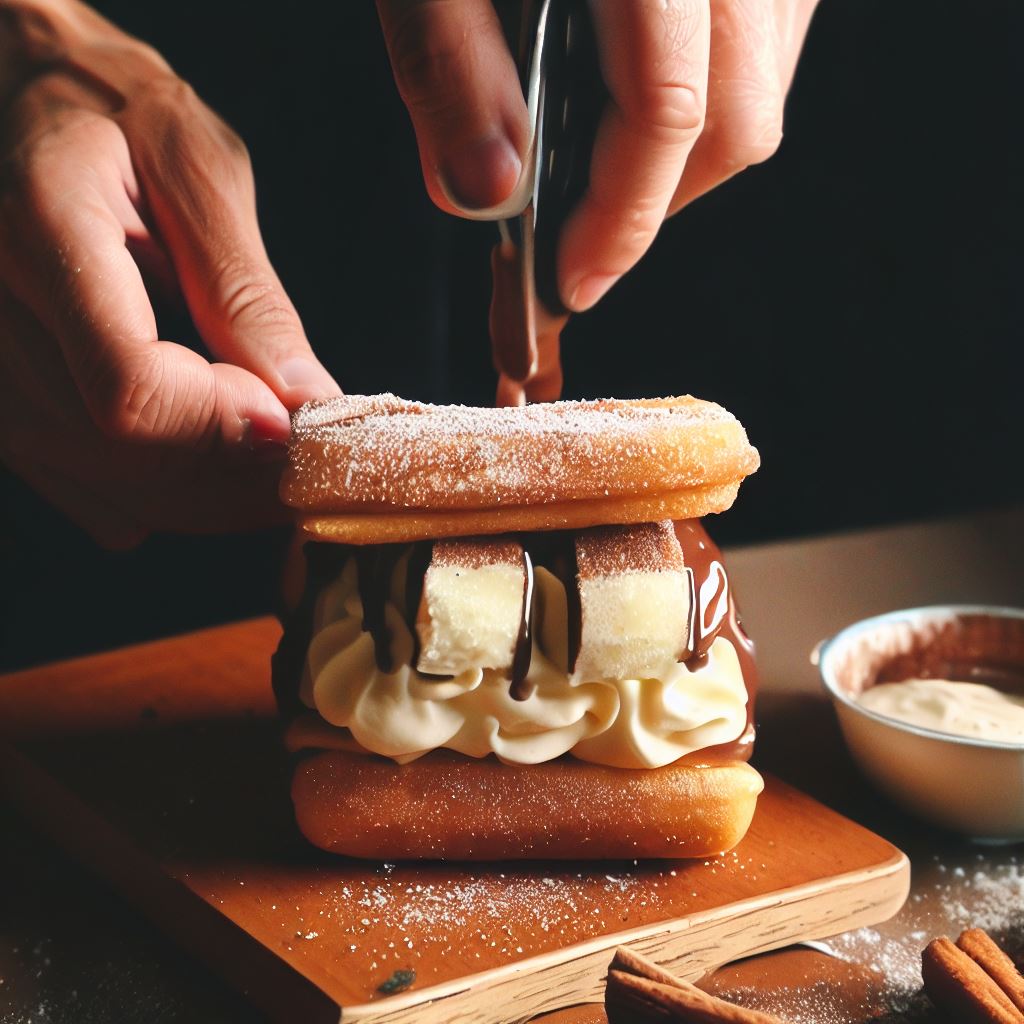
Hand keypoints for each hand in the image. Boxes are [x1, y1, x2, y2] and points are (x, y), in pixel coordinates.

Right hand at [0, 0, 338, 546]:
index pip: (130, 385)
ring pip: (91, 472)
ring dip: (191, 493)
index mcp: (42, 229)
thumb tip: (303, 398)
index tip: (288, 423)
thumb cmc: (124, 115)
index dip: (220, 424)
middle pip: (116, 445)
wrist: (33, 98)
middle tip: (298, 459)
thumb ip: (246, 293)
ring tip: (260, 469)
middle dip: (225, 470)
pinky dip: (139, 493)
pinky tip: (195, 479)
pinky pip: (59, 472)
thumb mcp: (202, 174)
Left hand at [375, 0, 819, 311]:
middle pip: (740, 119)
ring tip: (598, 170)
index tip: (572, 284)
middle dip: (654, 205)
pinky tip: (634, 88)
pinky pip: (761, 30)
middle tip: (579, 242)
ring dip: (682, 154)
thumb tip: (483, 194)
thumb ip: (447, 62)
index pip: (673, 117)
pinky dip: (704, 85)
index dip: (621, 223)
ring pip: (761, 80)